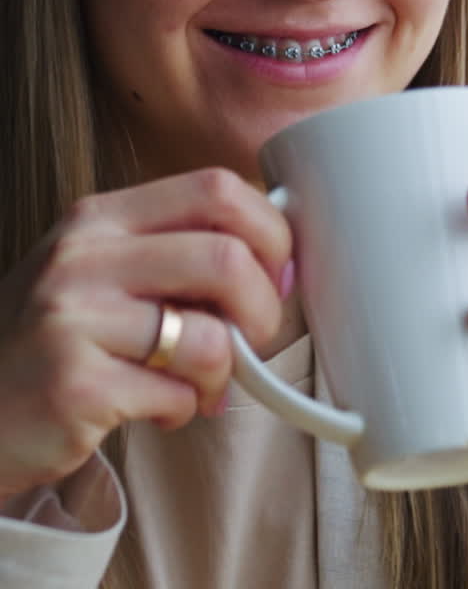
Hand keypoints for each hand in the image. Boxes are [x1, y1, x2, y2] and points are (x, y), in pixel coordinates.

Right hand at [0, 168, 290, 499]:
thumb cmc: (57, 339)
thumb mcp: (100, 270)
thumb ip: (175, 251)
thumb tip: (280, 261)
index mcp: (100, 218)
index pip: (215, 187)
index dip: (269, 229)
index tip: (276, 269)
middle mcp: (83, 258)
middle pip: (226, 257)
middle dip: (264, 307)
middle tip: (254, 337)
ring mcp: (74, 322)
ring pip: (209, 337)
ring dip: (226, 372)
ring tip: (202, 385)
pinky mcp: (75, 388)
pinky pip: (177, 396)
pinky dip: (186, 409)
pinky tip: (158, 409)